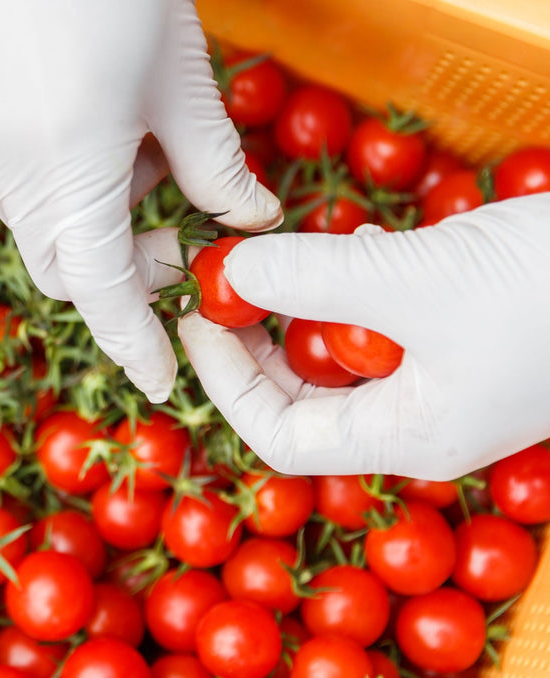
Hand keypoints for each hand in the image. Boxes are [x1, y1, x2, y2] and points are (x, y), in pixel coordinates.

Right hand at [0, 0, 281, 402]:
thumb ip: (214, 163)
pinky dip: (38, 172)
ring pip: (25, 219)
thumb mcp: (182, 71)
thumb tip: (245, 221)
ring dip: (78, 212)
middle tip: (172, 223)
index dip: (135, 342)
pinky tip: (67, 111)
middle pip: (59, 262)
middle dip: (117, 263)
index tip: (165, 379)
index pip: (102, 290)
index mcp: (68, 164)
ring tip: (120, 138)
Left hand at [178, 195, 549, 479]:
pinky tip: (365, 240)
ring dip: (311, 302)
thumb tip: (229, 271)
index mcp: (407, 437)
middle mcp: (425, 418)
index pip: (280, 436)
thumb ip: (310, 278)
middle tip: (227, 279)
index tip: (201, 316)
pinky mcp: (476, 333)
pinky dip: (365, 281)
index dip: (227, 380)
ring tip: (287, 253)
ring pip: (348, 350)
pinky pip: (395, 318)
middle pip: (307, 394)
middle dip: (262, 337)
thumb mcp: (412, 281)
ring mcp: (454, 378)